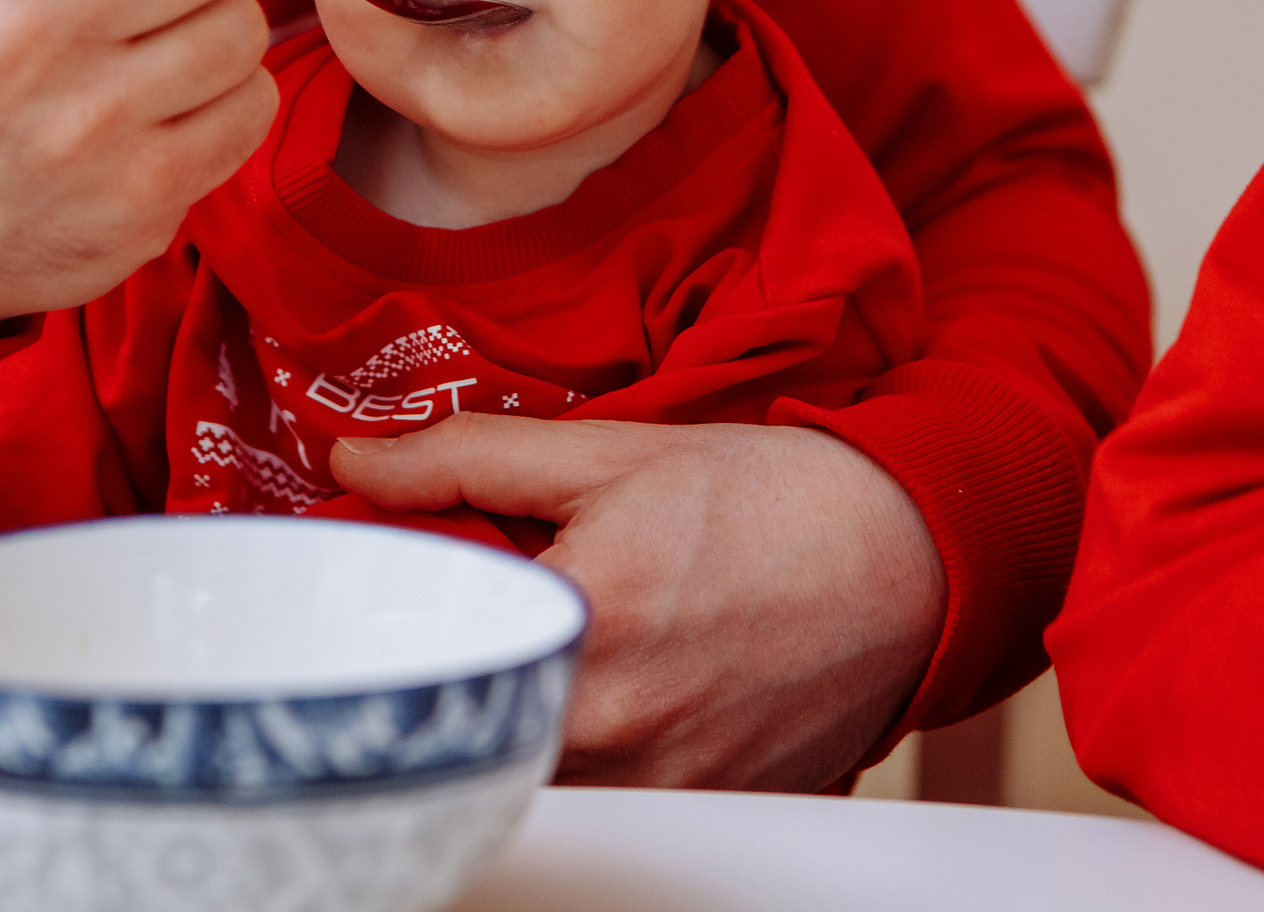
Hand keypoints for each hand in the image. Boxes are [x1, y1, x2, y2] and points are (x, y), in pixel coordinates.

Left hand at [330, 415, 942, 789]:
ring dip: (526, 713)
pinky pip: (609, 794)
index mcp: (584, 625)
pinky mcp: (702, 809)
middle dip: (463, 672)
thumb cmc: (767, 499)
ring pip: (538, 769)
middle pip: (479, 723)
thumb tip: (356, 462)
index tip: (391, 602)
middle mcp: (619, 726)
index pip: (432, 656)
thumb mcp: (611, 453)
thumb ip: (468, 461)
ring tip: (558, 647)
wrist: (907, 558)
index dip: (402, 632)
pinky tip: (621, 687)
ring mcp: (663, 784)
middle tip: (472, 621)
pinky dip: (592, 747)